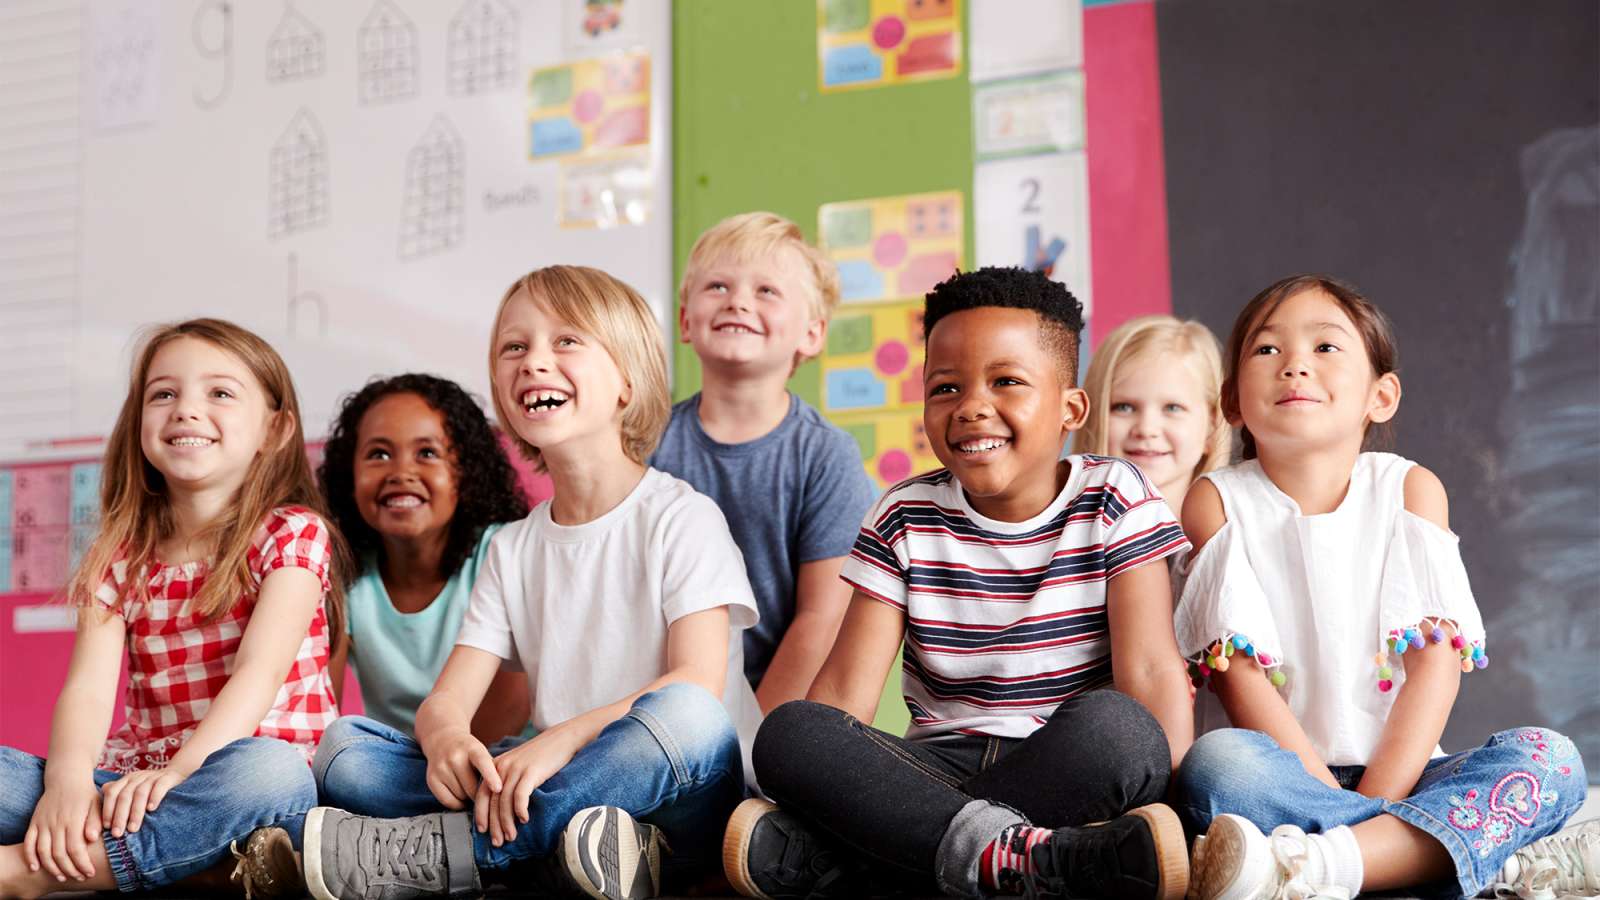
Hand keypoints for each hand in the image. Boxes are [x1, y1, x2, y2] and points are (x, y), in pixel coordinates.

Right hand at [24, 779, 102, 882]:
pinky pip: (28, 842)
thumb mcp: (97, 804)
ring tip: (62, 877)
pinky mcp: (34, 822)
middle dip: (70, 869)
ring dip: (51, 867)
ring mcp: (43, 823)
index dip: (82, 863)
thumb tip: (92, 839)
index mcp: (73, 819)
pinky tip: (35, 867)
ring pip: (43, 851)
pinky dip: (29, 856)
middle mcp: (56, 822)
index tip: (90, 872)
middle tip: (79, 877)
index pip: (76, 848)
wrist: (67, 778)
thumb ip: (95, 821)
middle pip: (59, 853)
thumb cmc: (86, 794)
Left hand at [100, 767, 187, 837]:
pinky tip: (151, 809)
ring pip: (140, 793)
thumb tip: (98, 813)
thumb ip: (116, 797)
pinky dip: (154, 797)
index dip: (108, 810)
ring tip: (133, 829)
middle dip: (120, 816)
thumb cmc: (149, 789)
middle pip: (125, 795)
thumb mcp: (131, 790)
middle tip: (117, 834)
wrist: (176, 774)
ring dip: (135, 812)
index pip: (112, 793)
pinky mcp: (167, 778)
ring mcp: (152, 777)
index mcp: (125, 780)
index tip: (106, 827)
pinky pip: (160, 787)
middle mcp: (137, 777)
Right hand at [424, 729, 500, 810]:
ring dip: (467, 798)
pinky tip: (460, 795)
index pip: (483, 762)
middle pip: (472, 788)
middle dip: (479, 793)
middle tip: (481, 788)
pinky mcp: (431, 779)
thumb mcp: (482, 752)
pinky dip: (457, 803)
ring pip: (461, 797)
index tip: (498, 788)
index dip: (491, 776)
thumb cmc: (469, 751)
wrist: (443, 740)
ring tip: (468, 786)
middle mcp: (455, 757)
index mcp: (472, 748)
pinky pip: (448, 801)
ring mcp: (441, 768)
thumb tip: (498, 793)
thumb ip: (492, 769)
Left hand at [478, 730, 578, 846]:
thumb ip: (506, 781)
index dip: (481, 815)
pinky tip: (525, 820)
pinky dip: (520, 810)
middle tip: (498, 842)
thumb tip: (501, 809)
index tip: (483, 831)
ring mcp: (516, 768)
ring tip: (511, 836)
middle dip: (494, 824)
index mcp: (495, 766)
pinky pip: (520, 795)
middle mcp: (502, 767)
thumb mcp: (518, 766)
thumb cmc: (541, 756)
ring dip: (507, 822)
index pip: (481, 795)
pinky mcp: (530, 771)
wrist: (561, 739)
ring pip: (505, 801)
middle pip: (493, 801)